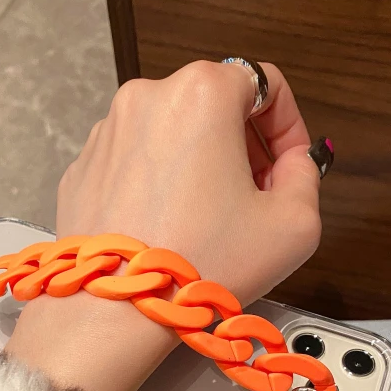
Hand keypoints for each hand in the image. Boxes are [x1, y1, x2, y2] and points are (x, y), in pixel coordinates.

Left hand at [7, 61, 322, 390]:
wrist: (118, 308)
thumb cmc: (202, 264)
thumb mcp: (296, 225)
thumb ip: (307, 176)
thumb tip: (292, 164)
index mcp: (202, 93)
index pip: (264, 83)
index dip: (288, 126)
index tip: (289, 166)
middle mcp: (147, 97)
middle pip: (214, 105)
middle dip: (243, 146)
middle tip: (253, 197)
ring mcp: (107, 132)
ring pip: (171, 132)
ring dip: (198, 163)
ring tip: (207, 218)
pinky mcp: (83, 167)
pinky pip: (134, 162)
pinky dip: (156, 182)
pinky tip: (166, 226)